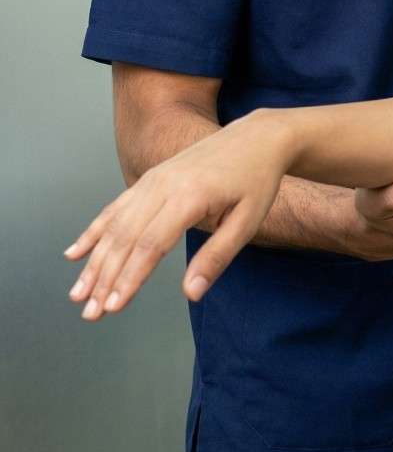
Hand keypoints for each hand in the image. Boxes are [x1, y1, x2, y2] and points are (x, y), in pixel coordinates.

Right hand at [64, 109, 290, 317]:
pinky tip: (75, 253)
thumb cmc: (257, 181)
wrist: (257, 137)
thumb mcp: (249, 221)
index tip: (112, 307)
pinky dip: (95, 231)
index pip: (150, 244)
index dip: (129, 278)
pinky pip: (117, 207)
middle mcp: (164, 184)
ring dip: (95, 261)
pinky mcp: (151, 177)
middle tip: (90, 313)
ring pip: (115, 224)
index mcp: (190, 195)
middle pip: (126, 237)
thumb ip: (217, 258)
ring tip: (78, 294)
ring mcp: (154, 178)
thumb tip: (191, 294)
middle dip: (105, 278)